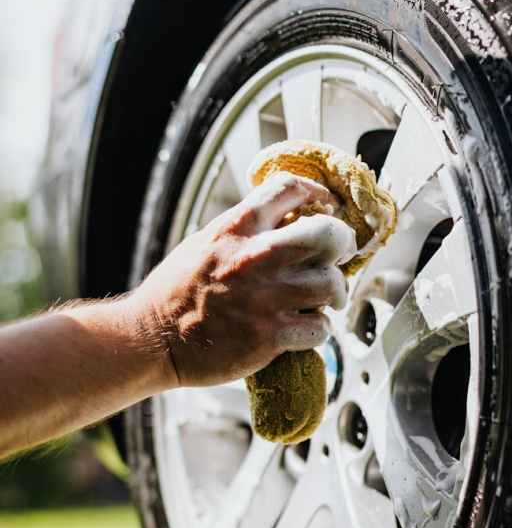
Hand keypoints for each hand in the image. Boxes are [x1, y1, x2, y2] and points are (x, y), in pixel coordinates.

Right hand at [129, 172, 355, 387]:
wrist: (153, 339)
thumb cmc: (176, 293)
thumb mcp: (205, 242)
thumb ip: (244, 230)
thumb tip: (285, 220)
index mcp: (235, 228)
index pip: (289, 188)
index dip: (316, 192)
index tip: (327, 204)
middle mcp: (253, 257)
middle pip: (328, 233)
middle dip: (343, 244)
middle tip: (340, 257)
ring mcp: (264, 298)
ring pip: (331, 283)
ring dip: (336, 293)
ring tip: (327, 300)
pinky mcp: (269, 336)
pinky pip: (320, 328)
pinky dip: (319, 330)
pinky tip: (306, 329)